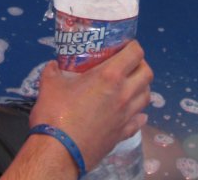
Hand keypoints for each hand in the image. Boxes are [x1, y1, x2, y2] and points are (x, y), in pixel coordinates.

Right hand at [29, 41, 152, 171]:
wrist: (60, 151)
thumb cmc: (56, 112)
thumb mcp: (50, 84)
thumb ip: (54, 70)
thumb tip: (54, 65)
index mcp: (109, 76)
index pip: (135, 53)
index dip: (132, 45)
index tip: (123, 44)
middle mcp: (124, 94)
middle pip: (147, 74)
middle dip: (140, 65)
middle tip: (127, 63)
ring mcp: (126, 116)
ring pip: (147, 97)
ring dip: (141, 87)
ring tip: (129, 85)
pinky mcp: (123, 133)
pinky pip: (139, 120)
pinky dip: (138, 113)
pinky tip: (130, 112)